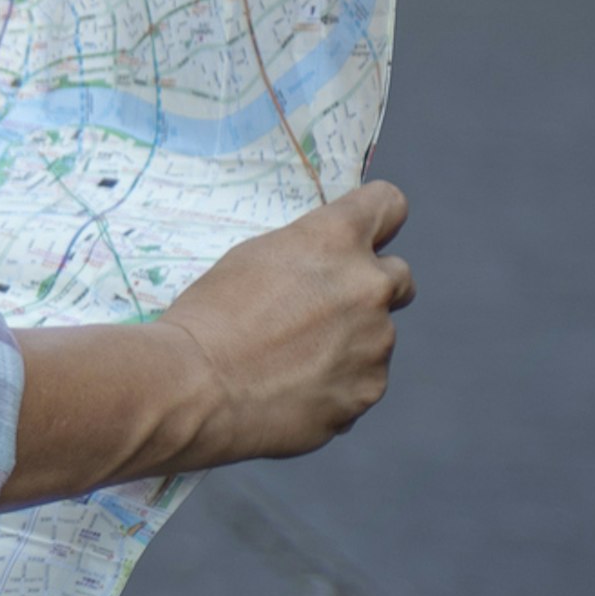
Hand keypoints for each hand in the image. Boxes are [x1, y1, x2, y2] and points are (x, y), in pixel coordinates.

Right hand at [2, 182, 411, 505]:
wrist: (195, 388)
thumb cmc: (208, 317)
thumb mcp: (253, 258)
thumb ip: (307, 256)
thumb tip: (328, 272)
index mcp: (335, 239)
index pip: (389, 205)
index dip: (376, 219)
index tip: (363, 235)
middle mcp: (369, 285)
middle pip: (399, 276)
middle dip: (371, 288)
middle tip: (327, 308)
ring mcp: (375, 342)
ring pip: (377, 335)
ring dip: (350, 342)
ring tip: (293, 362)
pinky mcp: (368, 390)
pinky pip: (362, 380)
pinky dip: (338, 385)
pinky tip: (295, 391)